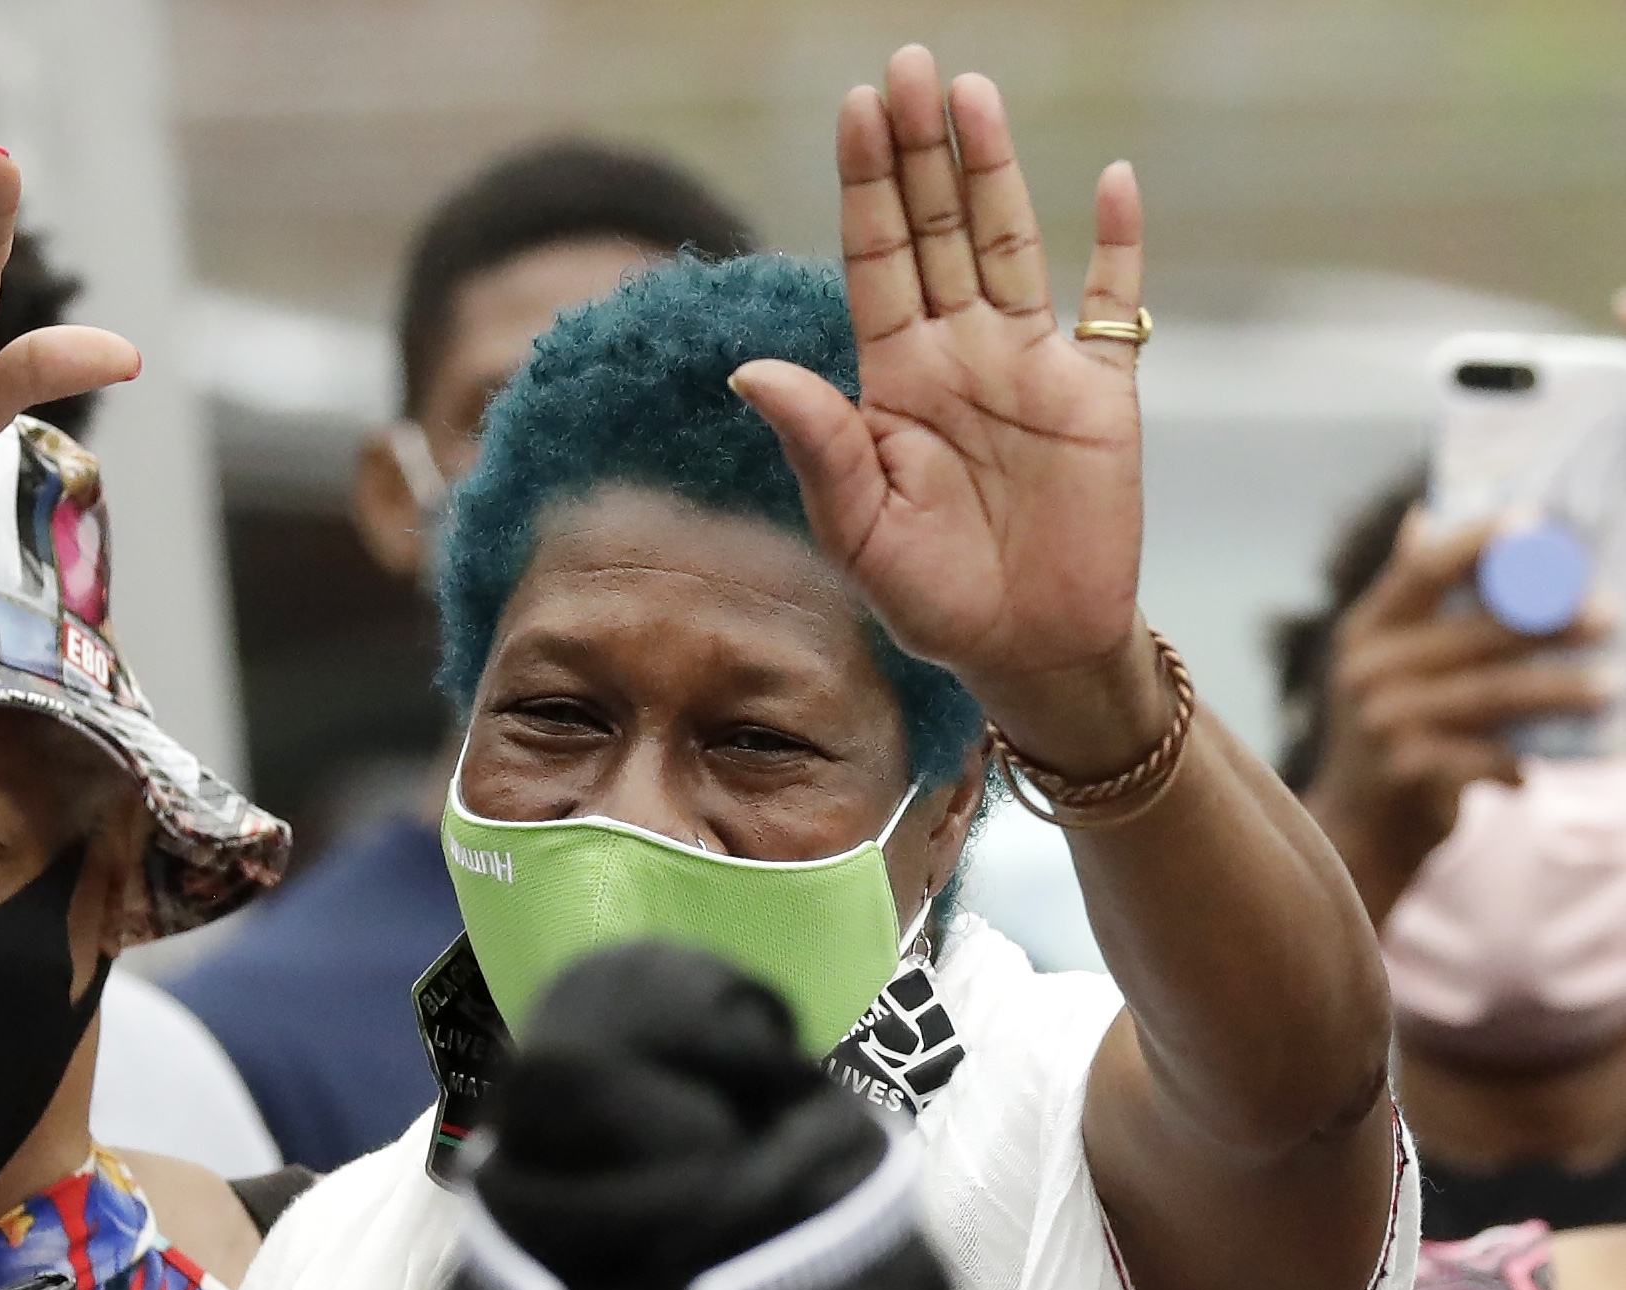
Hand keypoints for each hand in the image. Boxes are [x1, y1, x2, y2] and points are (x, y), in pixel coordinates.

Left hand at [731, 48, 1158, 770]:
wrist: (1028, 650)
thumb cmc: (931, 599)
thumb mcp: (859, 530)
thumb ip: (817, 445)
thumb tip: (749, 369)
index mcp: (892, 382)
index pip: (874, 259)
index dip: (865, 183)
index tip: (855, 107)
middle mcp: (958, 356)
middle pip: (938, 229)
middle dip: (920, 149)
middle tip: (910, 63)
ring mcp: (1031, 366)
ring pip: (1011, 243)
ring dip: (995, 170)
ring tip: (973, 94)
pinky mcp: (1102, 394)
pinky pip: (1111, 305)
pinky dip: (1117, 247)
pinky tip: (1113, 181)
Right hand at [1302, 509, 1611, 923]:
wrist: (1357, 831)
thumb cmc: (1392, 734)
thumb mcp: (1384, 662)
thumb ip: (1409, 599)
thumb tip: (1424, 516)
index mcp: (1366, 632)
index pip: (1425, 568)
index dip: (1481, 542)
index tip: (1536, 523)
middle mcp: (1368, 670)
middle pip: (1480, 631)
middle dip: (1552, 621)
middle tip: (1609, 615)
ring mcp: (1384, 721)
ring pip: (1496, 693)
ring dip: (1562, 689)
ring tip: (1611, 688)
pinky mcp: (1407, 770)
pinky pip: (1486, 757)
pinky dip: (1519, 764)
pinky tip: (1537, 771)